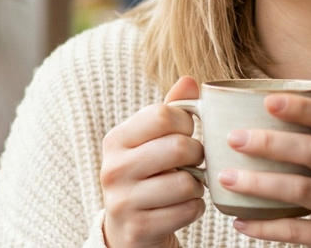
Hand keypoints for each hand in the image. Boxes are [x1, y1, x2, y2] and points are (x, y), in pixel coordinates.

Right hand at [101, 76, 205, 247]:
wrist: (128, 230)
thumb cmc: (147, 175)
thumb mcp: (151, 141)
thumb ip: (170, 110)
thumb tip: (190, 80)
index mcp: (116, 140)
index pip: (163, 115)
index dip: (187, 123)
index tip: (186, 133)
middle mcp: (113, 169)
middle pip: (178, 147)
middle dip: (197, 154)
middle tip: (193, 161)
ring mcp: (123, 202)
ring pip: (187, 183)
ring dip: (197, 185)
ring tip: (187, 185)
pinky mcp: (139, 229)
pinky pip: (188, 211)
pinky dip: (195, 208)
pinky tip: (182, 206)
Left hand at [219, 94, 310, 247]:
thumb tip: (261, 116)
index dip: (302, 108)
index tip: (267, 101)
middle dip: (269, 143)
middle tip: (234, 138)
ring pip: (300, 189)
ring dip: (259, 182)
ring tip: (227, 177)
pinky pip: (296, 230)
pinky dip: (265, 226)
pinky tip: (240, 220)